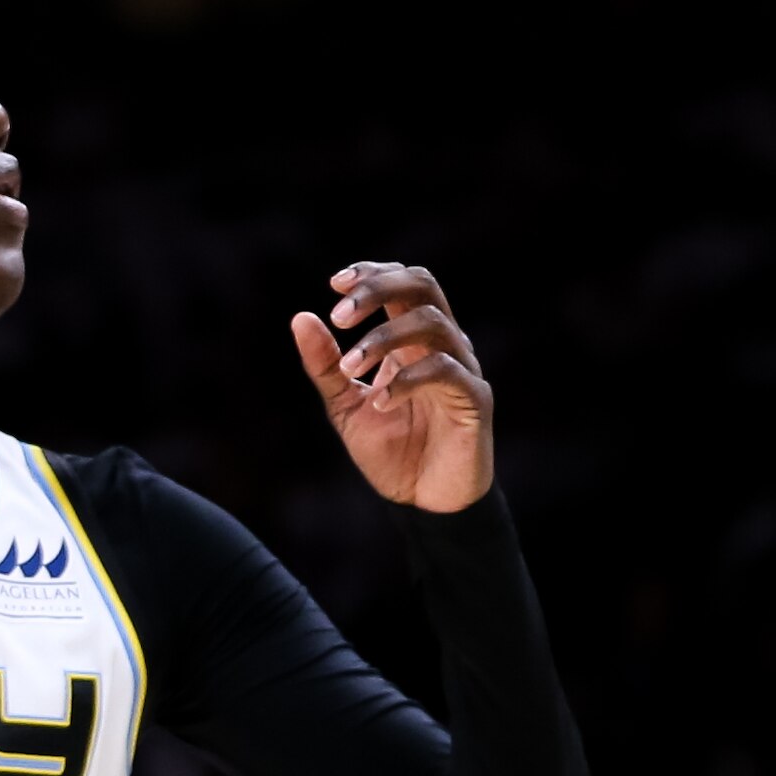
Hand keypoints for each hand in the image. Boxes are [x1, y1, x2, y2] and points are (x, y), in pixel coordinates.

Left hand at [285, 262, 494, 510]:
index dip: (372, 273)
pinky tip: (380, 402)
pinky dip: (407, 379)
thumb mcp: (345, 406)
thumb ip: (326, 366)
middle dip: (379, 289)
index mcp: (412, 341)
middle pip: (423, 286)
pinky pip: (445, 370)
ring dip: (384, 337)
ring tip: (351, 365)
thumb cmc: (392, 452)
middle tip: (340, 313)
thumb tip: (301, 318)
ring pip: (433, 323)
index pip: (403, 284)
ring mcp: (462, 369)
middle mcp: (442, 345)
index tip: (334, 283)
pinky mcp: (475, 398)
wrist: (424, 503)